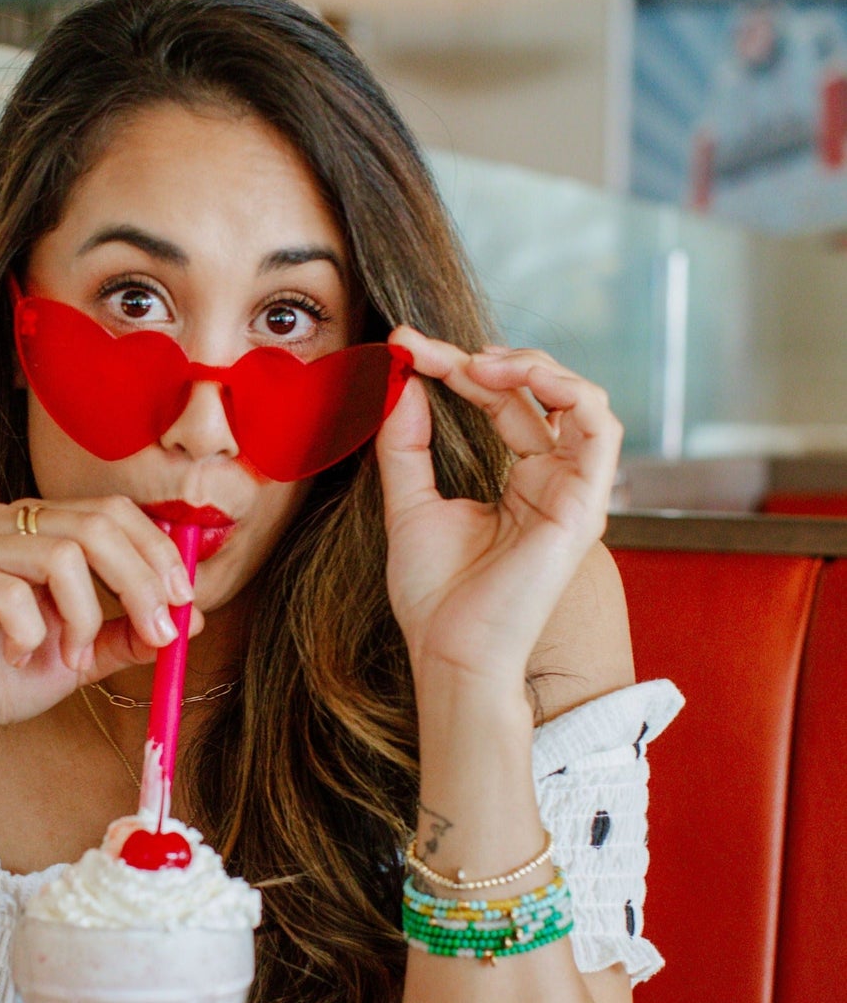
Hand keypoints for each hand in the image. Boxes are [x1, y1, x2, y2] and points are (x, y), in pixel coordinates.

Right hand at [0, 496, 199, 744]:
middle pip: (95, 525)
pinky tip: (17, 655)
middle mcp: (1, 522)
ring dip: (83, 618)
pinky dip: (30, 633)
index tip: (183, 601)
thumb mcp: (80, 655)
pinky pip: (9, 592)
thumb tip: (190, 619)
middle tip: (157, 634)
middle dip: (139, 584)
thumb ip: (127, 635)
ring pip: (60, 556)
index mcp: (36, 527)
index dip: (155, 552)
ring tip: (69, 657)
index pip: (111, 512)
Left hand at [375, 328, 622, 688]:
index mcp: (517, 483)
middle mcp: (551, 482)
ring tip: (472, 362)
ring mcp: (573, 491)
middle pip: (530, 393)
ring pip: (577, 398)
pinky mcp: (586, 504)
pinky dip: (566, 389)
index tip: (403, 348)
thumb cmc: (433, 597)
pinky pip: (600, 426)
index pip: (497, 402)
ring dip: (529, 365)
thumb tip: (402, 382)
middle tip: (421, 349)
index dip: (453, 367)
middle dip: (476, 359)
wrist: (451, 654)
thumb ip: (405, 445)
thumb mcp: (408, 505)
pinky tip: (516, 377)